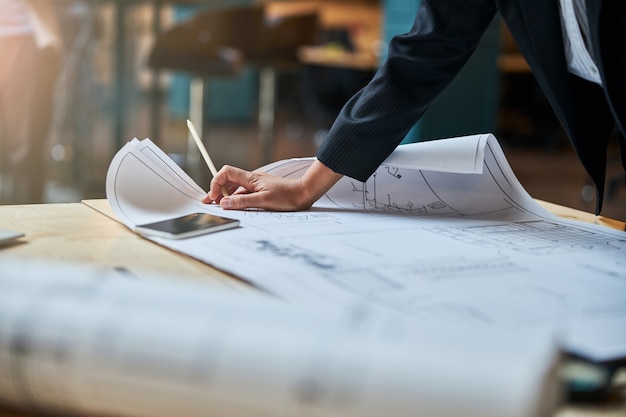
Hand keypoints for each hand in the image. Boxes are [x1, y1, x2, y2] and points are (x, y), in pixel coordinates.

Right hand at [202, 160, 342, 210]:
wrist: (304, 193)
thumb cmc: (287, 196)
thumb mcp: (263, 201)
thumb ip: (243, 202)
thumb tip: (224, 203)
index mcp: (250, 178)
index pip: (226, 173)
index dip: (216, 183)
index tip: (214, 197)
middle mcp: (252, 179)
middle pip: (228, 180)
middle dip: (218, 191)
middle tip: (210, 203)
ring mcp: (257, 185)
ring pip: (236, 188)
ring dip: (227, 196)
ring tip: (220, 207)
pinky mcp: (262, 191)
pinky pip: (245, 193)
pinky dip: (237, 199)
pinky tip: (237, 207)